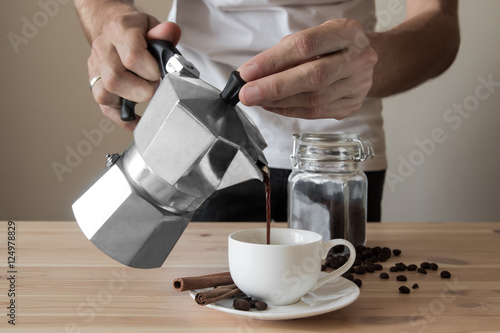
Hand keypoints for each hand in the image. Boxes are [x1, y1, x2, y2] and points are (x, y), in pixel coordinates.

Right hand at [88, 10, 180, 130]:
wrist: (111, 26)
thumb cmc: (135, 30)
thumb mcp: (151, 25)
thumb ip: (163, 32)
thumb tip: (171, 32)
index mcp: (119, 31)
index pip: (132, 57)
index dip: (151, 71)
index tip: (161, 73)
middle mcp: (103, 49)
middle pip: (114, 79)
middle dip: (142, 89)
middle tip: (155, 85)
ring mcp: (96, 68)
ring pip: (104, 94)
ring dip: (131, 100)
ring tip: (146, 93)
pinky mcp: (95, 84)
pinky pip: (106, 108)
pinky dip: (124, 118)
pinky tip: (138, 121)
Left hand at [238, 19, 376, 119]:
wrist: (364, 58)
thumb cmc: (333, 45)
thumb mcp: (314, 36)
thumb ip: (286, 53)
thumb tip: (254, 74)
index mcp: (347, 32)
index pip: (305, 46)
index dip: (273, 60)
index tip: (248, 72)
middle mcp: (357, 58)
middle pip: (313, 76)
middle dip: (274, 87)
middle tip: (248, 94)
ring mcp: (358, 84)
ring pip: (313, 99)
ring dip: (279, 101)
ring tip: (258, 99)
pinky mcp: (351, 105)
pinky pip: (316, 113)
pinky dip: (290, 110)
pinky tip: (274, 106)